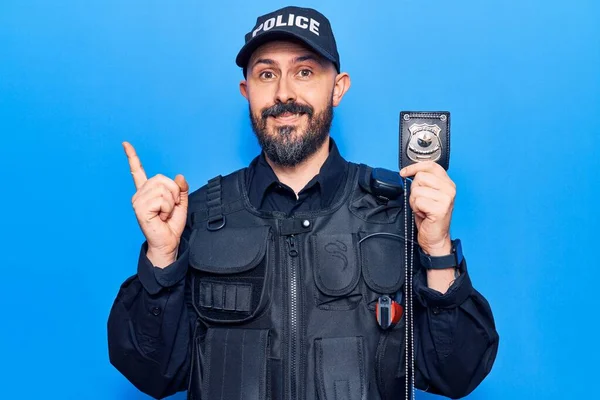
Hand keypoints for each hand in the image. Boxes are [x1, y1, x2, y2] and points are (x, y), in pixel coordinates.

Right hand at [123, 142, 188, 266]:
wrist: (168, 243)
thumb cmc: (171, 225)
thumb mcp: (180, 203)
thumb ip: (181, 189)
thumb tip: (180, 176)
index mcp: (147, 191)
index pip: (137, 170)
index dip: (132, 156)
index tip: (125, 144)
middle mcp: (139, 194)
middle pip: (162, 179)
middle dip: (173, 192)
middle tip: (170, 207)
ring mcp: (138, 201)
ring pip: (163, 189)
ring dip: (171, 202)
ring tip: (165, 213)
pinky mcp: (140, 209)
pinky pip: (162, 199)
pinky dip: (167, 208)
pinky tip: (161, 216)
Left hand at [400, 161, 455, 255]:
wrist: (435, 237)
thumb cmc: (430, 217)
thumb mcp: (428, 195)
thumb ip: (423, 182)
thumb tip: (408, 172)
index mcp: (447, 183)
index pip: (430, 165)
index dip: (414, 167)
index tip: (404, 172)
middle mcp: (449, 189)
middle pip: (420, 177)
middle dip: (414, 190)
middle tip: (421, 201)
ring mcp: (446, 198)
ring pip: (417, 190)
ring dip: (414, 201)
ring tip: (423, 208)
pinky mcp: (441, 208)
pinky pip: (418, 201)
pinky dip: (416, 209)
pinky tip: (423, 214)